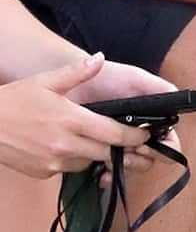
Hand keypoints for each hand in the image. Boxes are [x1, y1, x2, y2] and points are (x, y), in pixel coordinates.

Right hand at [0, 53, 163, 179]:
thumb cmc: (14, 101)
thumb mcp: (45, 82)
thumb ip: (76, 72)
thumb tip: (99, 58)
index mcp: (71, 120)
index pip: (115, 134)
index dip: (135, 137)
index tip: (146, 135)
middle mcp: (66, 145)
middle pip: (107, 152)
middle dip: (118, 148)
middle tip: (124, 140)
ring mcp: (54, 162)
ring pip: (88, 162)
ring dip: (93, 154)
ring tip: (87, 138)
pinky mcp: (44, 173)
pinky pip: (68, 169)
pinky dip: (71, 160)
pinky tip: (62, 146)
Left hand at [66, 58, 179, 171]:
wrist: (72, 81)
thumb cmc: (106, 77)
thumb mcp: (135, 78)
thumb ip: (159, 87)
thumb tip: (177, 99)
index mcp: (153, 122)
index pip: (169, 143)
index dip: (162, 149)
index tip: (144, 145)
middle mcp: (139, 136)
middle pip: (151, 160)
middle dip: (140, 160)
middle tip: (126, 153)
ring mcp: (120, 146)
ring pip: (132, 168)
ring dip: (124, 167)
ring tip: (109, 160)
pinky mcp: (100, 153)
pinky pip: (111, 172)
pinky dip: (110, 175)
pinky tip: (102, 173)